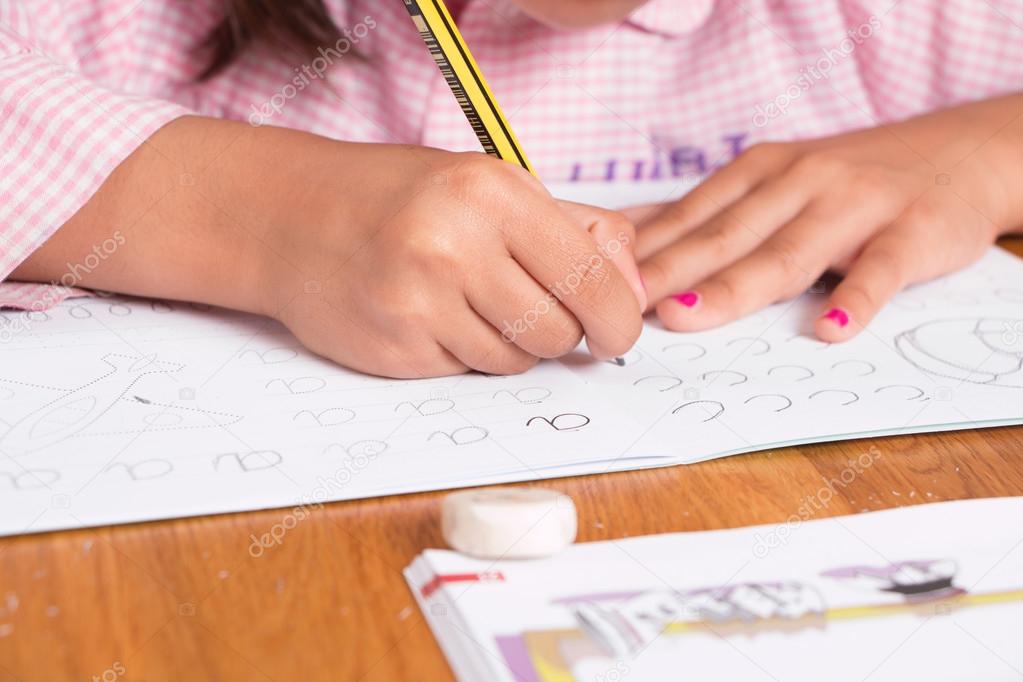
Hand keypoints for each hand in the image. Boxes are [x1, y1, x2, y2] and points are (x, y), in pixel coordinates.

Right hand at [14, 118, 643, 378]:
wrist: (290, 217)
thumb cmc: (400, 197)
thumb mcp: (488, 185)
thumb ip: (571, 228)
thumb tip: (637, 283)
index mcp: (491, 194)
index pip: (591, 279)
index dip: (618, 318)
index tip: (618, 334)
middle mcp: (454, 246)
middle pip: (557, 332)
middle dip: (559, 333)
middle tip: (533, 310)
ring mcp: (418, 303)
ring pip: (513, 363)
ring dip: (509, 345)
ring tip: (469, 304)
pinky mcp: (394, 349)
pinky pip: (466, 374)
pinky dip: (464, 355)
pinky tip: (432, 318)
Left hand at [636, 95, 1022, 340]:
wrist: (959, 153)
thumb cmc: (846, 181)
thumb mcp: (775, 181)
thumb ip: (712, 212)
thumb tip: (628, 234)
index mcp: (760, 171)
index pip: (690, 217)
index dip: (641, 253)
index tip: (592, 281)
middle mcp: (800, 182)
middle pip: (724, 237)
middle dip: (665, 273)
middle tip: (616, 306)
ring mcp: (855, 206)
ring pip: (787, 253)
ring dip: (733, 287)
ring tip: (685, 316)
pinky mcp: (911, 232)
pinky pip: (880, 270)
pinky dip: (856, 299)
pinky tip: (828, 329)